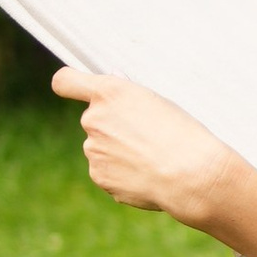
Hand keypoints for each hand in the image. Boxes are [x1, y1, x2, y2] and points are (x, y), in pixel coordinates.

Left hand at [52, 68, 245, 229]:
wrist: (191, 175)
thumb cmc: (182, 133)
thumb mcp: (158, 102)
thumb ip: (127, 92)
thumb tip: (114, 81)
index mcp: (108, 93)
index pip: (65, 81)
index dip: (70, 84)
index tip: (78, 90)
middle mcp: (93, 119)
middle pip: (94, 119)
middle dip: (113, 126)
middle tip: (145, 136)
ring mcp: (93, 150)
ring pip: (101, 147)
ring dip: (118, 151)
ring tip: (151, 159)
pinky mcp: (99, 176)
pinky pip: (107, 170)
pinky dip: (122, 173)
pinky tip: (146, 174)